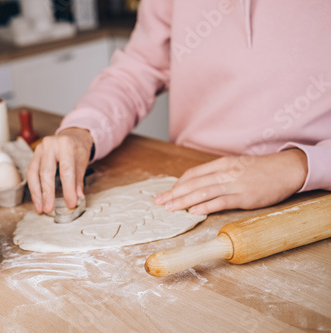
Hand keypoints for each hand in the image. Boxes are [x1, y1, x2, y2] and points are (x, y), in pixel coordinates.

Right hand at [27, 128, 92, 213]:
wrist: (73, 136)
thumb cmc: (78, 149)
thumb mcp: (83, 162)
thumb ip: (79, 180)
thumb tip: (78, 197)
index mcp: (65, 145)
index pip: (66, 170)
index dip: (68, 189)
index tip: (70, 203)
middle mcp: (50, 145)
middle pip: (46, 172)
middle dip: (47, 193)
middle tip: (48, 209)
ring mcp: (40, 149)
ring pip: (34, 174)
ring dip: (36, 193)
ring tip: (40, 207)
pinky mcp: (34, 154)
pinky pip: (30, 173)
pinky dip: (34, 187)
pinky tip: (37, 199)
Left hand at [154, 149, 307, 214]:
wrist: (286, 169)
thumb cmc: (261, 169)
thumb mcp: (236, 165)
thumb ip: (218, 173)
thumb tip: (200, 183)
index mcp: (222, 164)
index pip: (193, 174)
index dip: (178, 184)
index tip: (168, 192)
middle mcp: (224, 173)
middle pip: (193, 183)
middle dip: (174, 193)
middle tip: (159, 201)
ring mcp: (233, 185)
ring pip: (202, 192)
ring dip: (183, 201)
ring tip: (170, 208)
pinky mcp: (243, 197)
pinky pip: (220, 202)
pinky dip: (204, 206)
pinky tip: (192, 211)